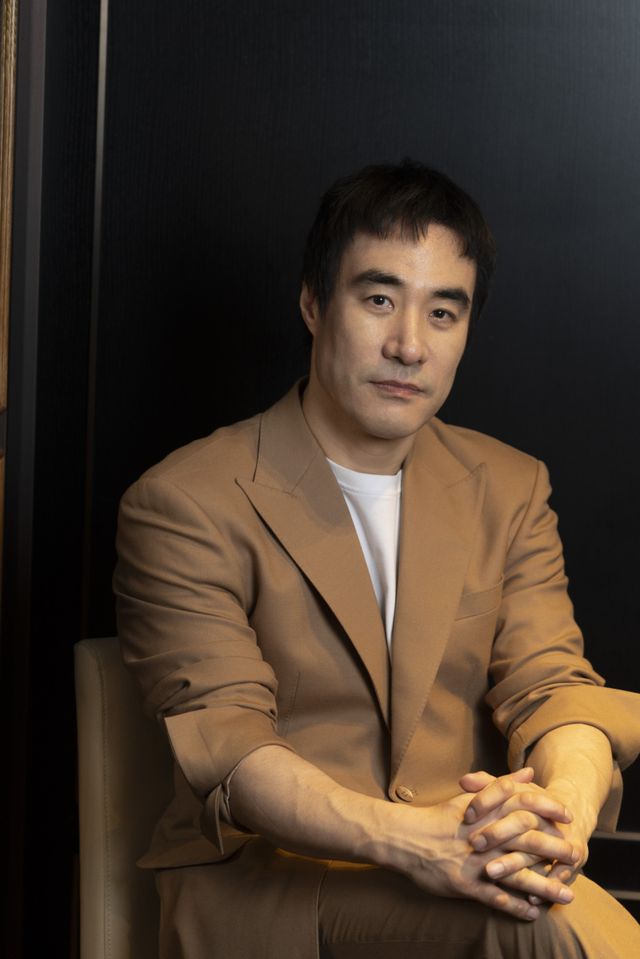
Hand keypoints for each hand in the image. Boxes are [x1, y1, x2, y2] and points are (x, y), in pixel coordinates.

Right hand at [396, 769, 574, 921]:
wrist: (404, 838)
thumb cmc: (439, 818)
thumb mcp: (469, 797)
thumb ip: (501, 785)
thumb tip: (529, 772)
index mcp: (483, 812)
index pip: (521, 805)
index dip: (547, 810)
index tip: (568, 816)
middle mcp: (482, 835)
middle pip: (524, 840)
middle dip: (553, 850)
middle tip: (576, 856)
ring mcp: (474, 861)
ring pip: (515, 874)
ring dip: (543, 886)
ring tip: (565, 896)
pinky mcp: (465, 883)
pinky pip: (495, 897)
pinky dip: (516, 906)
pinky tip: (534, 912)